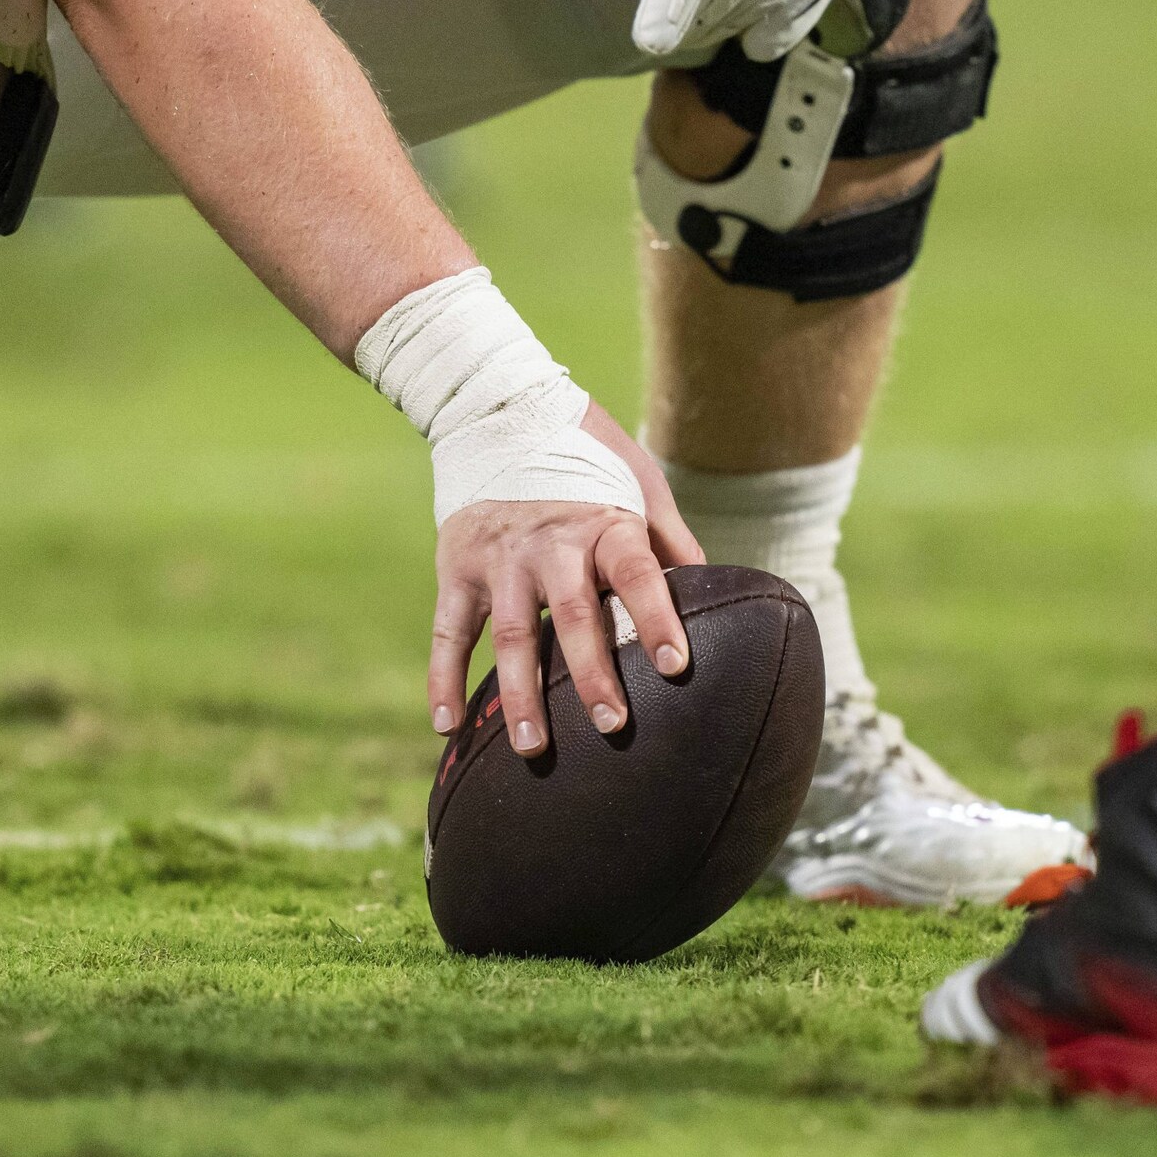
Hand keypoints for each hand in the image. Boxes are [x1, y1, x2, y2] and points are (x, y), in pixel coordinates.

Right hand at [429, 403, 705, 755]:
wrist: (496, 408)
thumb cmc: (583, 455)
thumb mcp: (638, 481)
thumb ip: (668, 539)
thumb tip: (713, 590)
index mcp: (604, 522)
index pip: (636, 573)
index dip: (655, 619)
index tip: (675, 667)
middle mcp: (549, 543)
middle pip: (572, 616)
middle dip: (592, 674)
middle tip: (611, 726)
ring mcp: (499, 559)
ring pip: (508, 635)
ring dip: (520, 694)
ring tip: (532, 748)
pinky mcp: (457, 568)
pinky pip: (448, 631)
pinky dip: (443, 678)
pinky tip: (449, 725)